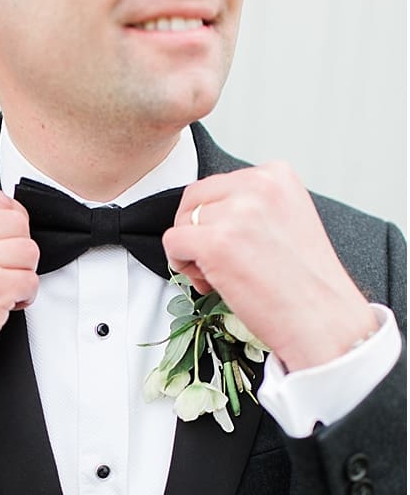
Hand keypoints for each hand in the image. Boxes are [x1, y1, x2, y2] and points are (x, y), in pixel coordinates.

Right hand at [0, 190, 38, 381]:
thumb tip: (4, 216)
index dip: (10, 222)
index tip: (4, 242)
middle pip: (17, 222)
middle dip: (17, 248)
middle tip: (2, 270)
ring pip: (28, 251)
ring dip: (21, 274)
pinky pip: (31, 281)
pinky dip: (24, 297)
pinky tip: (2, 306)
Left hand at [162, 162, 375, 371]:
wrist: (323, 319)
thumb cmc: (304, 281)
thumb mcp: (287, 219)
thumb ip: (252, 205)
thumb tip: (208, 211)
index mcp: (276, 175)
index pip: (217, 185)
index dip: (215, 218)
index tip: (234, 244)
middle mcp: (257, 185)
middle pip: (194, 200)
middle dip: (196, 231)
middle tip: (219, 261)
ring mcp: (236, 213)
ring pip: (181, 223)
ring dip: (191, 252)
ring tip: (220, 274)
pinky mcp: (216, 243)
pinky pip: (172, 242)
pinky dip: (179, 264)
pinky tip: (207, 280)